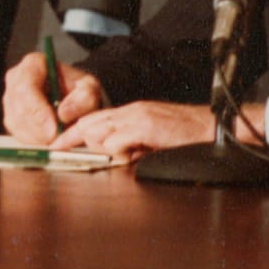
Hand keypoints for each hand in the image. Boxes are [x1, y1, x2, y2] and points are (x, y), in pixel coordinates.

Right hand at [1, 52, 104, 143]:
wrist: (74, 99)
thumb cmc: (80, 91)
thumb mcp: (90, 89)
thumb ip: (84, 97)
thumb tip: (63, 114)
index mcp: (33, 63)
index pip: (26, 87)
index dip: (37, 110)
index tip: (53, 129)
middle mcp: (16, 78)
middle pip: (19, 108)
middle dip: (39, 128)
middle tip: (57, 140)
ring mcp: (9, 99)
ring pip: (16, 123)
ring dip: (37, 137)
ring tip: (57, 139)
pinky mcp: (10, 117)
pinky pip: (17, 134)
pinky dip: (34, 141)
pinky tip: (49, 140)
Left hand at [53, 100, 221, 161]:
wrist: (212, 127)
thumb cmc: (186, 135)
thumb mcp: (151, 138)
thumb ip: (130, 143)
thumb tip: (109, 155)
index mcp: (131, 112)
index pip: (93, 119)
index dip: (71, 134)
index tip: (56, 146)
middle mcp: (131, 110)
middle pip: (89, 122)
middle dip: (71, 139)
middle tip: (58, 153)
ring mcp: (138, 116)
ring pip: (99, 130)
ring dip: (97, 148)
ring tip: (107, 158)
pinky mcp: (146, 126)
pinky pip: (117, 140)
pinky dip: (115, 151)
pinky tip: (127, 156)